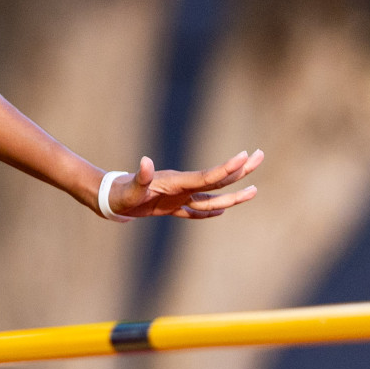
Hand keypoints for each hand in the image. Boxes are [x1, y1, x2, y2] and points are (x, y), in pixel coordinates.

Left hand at [105, 149, 263, 218]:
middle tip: (260, 155)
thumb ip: (140, 177)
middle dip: (239, 170)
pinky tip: (222, 212)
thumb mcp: (128, 189)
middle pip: (217, 180)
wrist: (109, 197)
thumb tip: (146, 161)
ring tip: (254, 190)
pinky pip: (195, 211)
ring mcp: (178, 197)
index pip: (208, 176)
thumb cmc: (119, 194)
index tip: (245, 156)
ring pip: (211, 197)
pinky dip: (209, 212)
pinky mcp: (171, 207)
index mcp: (176, 182)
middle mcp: (181, 187)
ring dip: (232, 194)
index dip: (227, 169)